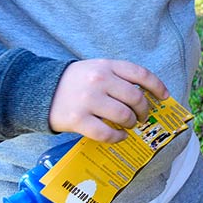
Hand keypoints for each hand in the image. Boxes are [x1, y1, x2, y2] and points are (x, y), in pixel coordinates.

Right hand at [48, 59, 169, 142]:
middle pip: (136, 98)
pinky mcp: (78, 119)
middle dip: (144, 111)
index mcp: (106, 65)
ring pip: (124, 116)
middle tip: (142, 117)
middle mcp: (99, 80)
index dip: (157, 86)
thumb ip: (118, 78)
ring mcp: (88, 100)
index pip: (141, 74)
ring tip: (128, 126)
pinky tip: (119, 136)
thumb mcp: (96, 69)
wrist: (38, 90)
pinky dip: (118, 137)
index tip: (164, 97)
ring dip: (131, 124)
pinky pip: (107, 133)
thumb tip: (147, 96)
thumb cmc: (75, 82)